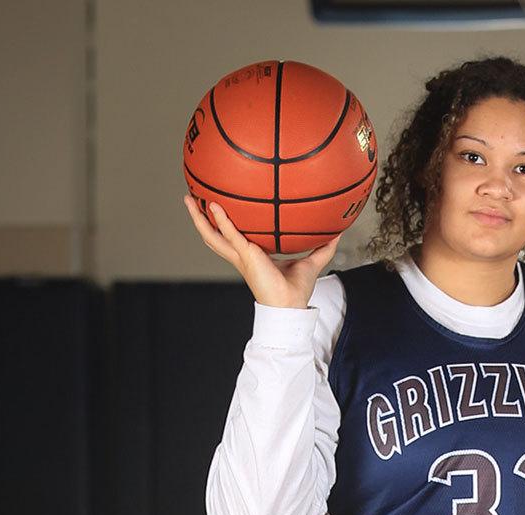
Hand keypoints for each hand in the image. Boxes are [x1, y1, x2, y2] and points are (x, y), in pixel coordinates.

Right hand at [182, 194, 338, 307]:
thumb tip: (336, 233)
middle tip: (190, 199)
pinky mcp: (246, 256)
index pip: (231, 238)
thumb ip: (321, 248)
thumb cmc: (296, 290)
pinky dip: (223, 221)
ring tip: (188, 199)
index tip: (216, 207)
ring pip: (212, 236)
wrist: (291, 306)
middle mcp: (241, 256)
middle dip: (199, 219)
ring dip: (199, 219)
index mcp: (250, 256)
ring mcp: (241, 256)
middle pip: (213, 236)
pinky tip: (215, 205)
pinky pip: (231, 234)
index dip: (221, 224)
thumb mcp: (310, 263)